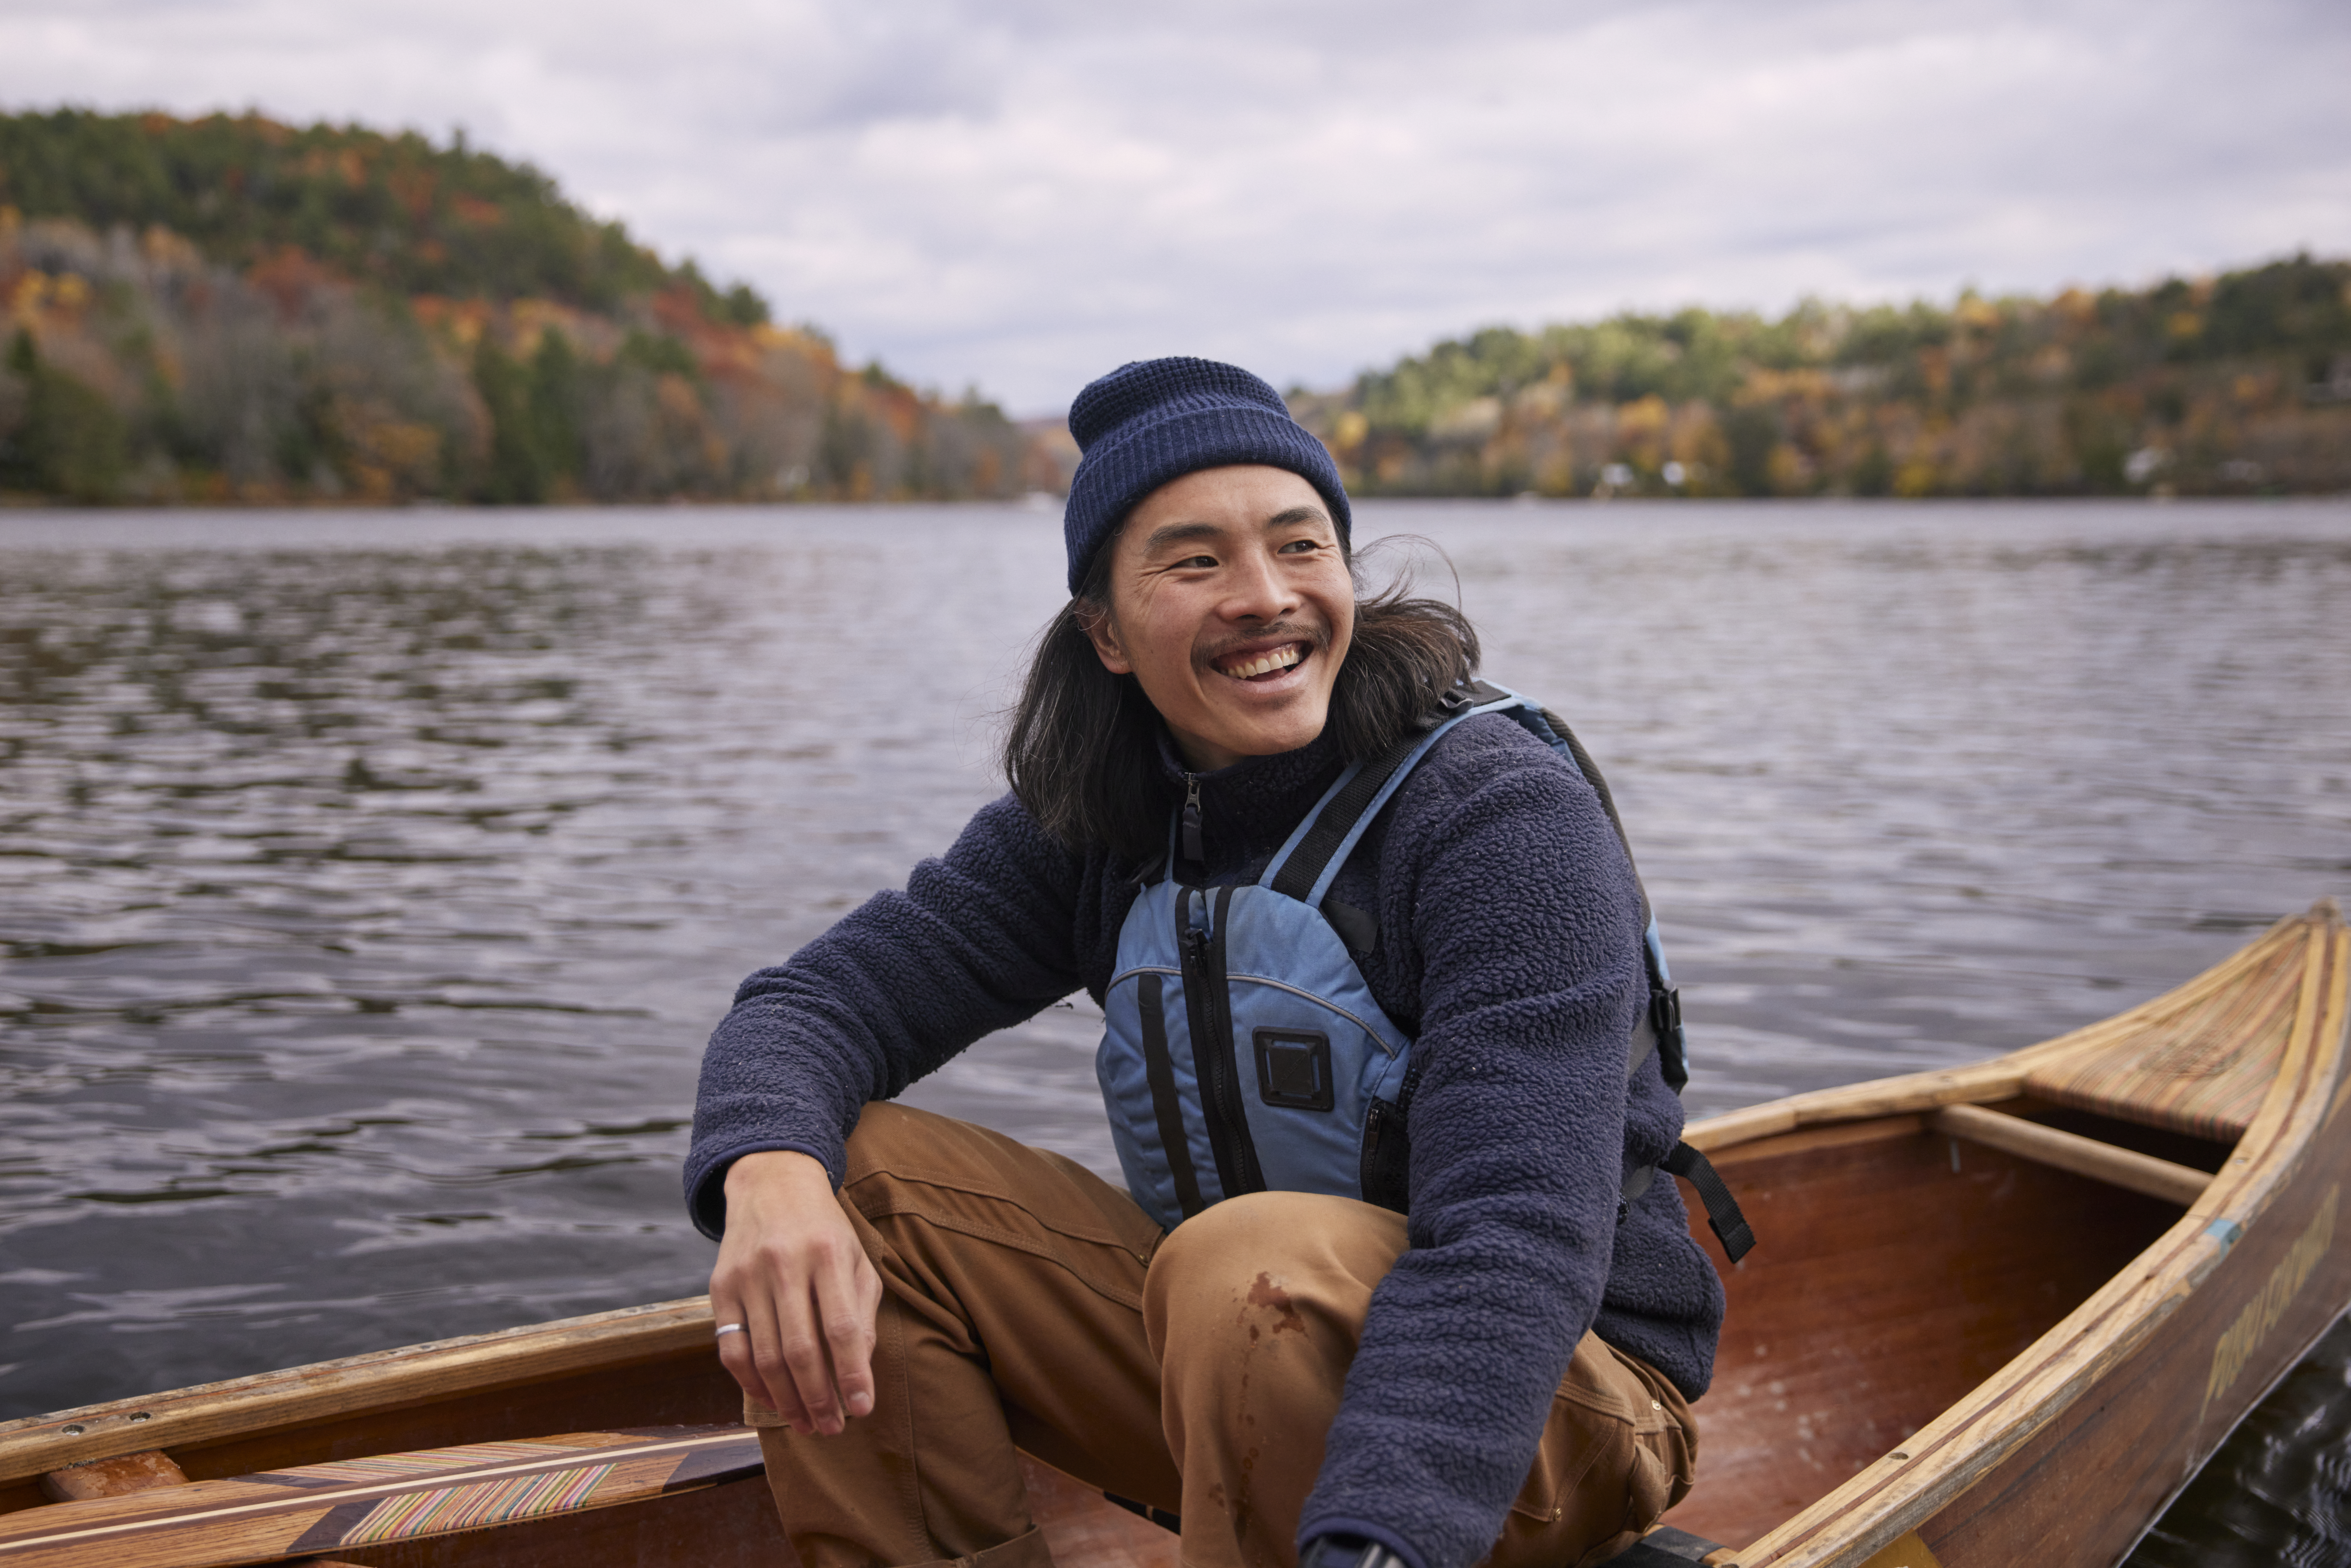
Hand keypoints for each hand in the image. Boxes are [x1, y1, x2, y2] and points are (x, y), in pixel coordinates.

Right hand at [709, 1150, 881, 1435]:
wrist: (771, 1183)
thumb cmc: (824, 1230)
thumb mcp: (856, 1259)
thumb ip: (862, 1312)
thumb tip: (858, 1373)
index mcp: (828, 1254)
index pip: (842, 1328)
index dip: (852, 1375)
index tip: (862, 1410)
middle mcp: (784, 1264)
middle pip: (800, 1350)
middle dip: (818, 1399)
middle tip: (832, 1428)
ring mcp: (746, 1276)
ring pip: (763, 1357)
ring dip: (786, 1400)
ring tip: (806, 1423)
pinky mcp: (719, 1287)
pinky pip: (731, 1349)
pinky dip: (751, 1384)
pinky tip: (772, 1400)